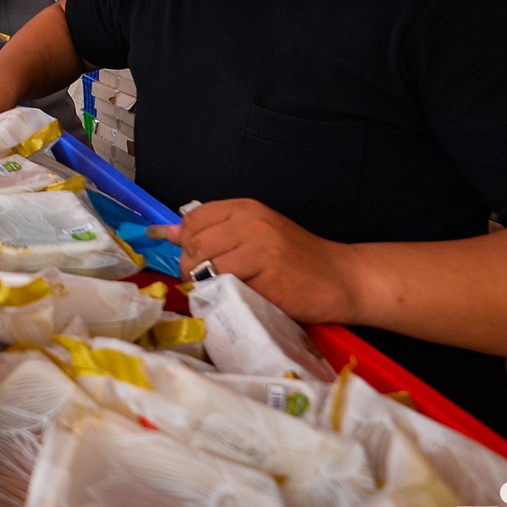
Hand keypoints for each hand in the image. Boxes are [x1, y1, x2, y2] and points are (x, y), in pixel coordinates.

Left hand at [152, 199, 360, 324]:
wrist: (341, 278)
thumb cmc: (295, 259)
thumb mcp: (254, 234)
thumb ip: (213, 231)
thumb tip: (165, 232)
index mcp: (245, 208)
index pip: (193, 219)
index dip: (186, 243)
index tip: (193, 260)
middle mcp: (251, 222)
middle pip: (195, 244)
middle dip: (189, 268)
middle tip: (202, 284)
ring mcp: (261, 248)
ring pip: (207, 266)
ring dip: (203, 285)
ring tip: (218, 292)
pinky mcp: (269, 276)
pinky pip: (228, 287)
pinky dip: (224, 296)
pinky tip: (236, 298)